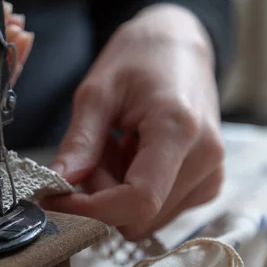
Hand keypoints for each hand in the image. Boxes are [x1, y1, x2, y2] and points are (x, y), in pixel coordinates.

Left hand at [43, 4, 224, 240]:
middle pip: (137, 214)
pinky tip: (131, 157)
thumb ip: (80, 142)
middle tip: (91, 153)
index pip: (138, 201)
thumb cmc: (140, 60)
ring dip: (115, 194)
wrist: (180, 47)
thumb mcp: (97, 93)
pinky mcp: (206, 185)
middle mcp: (205, 159)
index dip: (91, 209)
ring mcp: (210, 175)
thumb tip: (59, 184)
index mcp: (178, 129)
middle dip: (101, 195)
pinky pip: (157, 212)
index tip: (56, 198)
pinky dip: (132, 193)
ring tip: (114, 148)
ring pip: (144, 219)